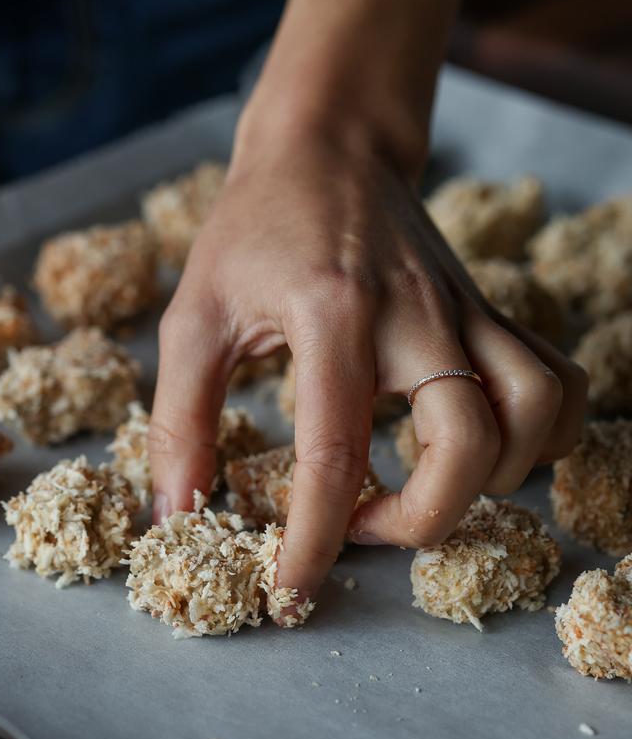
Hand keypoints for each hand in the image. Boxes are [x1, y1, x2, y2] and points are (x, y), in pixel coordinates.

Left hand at [148, 123, 587, 619]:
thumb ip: (180, 419)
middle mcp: (417, 315)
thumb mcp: (194, 316)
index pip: (338, 454)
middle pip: (469, 448)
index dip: (316, 542)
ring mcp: (468, 311)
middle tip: (363, 528)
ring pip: (536, 414)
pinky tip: (484, 448)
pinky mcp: (492, 312)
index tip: (291, 592)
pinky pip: (558, 381)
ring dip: (493, 481)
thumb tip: (180, 514)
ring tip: (425, 488)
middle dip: (420, 521)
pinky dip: (539, 435)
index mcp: (333, 316)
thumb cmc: (253, 227)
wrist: (327, 146)